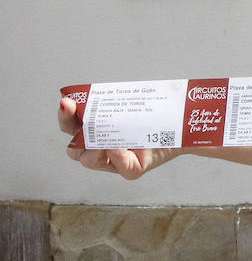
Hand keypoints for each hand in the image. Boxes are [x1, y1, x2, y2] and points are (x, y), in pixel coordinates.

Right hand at [59, 96, 176, 179]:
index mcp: (94, 131)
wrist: (178, 125)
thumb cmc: (151, 115)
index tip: (67, 103)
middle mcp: (100, 148)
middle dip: (76, 133)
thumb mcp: (128, 103)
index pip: (70, 126)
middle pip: (74, 148)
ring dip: (95, 148)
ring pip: (91, 161)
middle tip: (85, 120)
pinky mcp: (133, 168)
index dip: (65, 116)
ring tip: (106, 135)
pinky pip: (122, 167)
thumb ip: (110, 99)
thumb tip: (94, 91)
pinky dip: (118, 157)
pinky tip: (119, 147)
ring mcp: (115, 160)